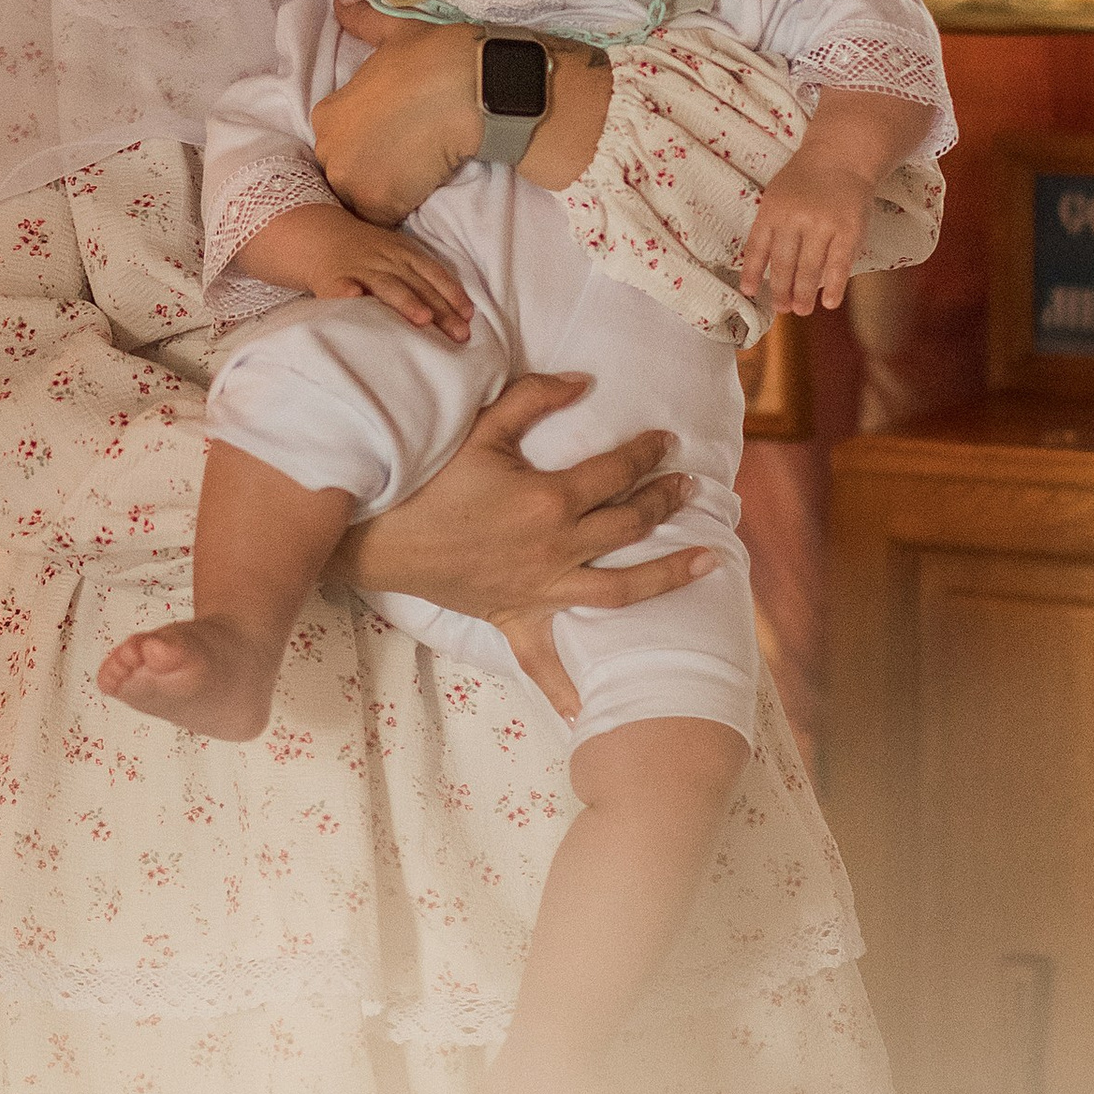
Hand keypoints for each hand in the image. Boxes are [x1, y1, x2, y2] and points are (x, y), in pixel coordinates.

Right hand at [245, 200, 471, 341]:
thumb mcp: (395, 253)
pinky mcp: (332, 281)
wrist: (317, 235)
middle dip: (441, 310)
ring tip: (423, 320)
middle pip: (418, 285)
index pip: (434, 274)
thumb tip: (458, 310)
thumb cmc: (366, 252)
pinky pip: (341, 289)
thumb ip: (421, 276)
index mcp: (403, 253)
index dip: (452, 293)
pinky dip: (348, 296)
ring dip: (405, 302)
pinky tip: (356, 302)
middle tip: (460, 335)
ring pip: (386, 286)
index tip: (469, 316)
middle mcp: (385, 260)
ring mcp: (359, 269)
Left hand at [312, 6, 483, 223]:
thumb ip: (362, 22)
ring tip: (415, 177)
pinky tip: (422, 190)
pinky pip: (382, 220)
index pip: (338, 145)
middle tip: (407, 161)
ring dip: (384, 196)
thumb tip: (339, 0)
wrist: (468, 89)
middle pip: (344, 177)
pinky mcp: (377, 205)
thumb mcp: (394, 33)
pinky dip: (400, 211)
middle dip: (370, 175)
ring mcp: (350, 180)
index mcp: (327, 114)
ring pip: (361, 201)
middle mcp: (329, 150)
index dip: (367, 147)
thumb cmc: (433, 57)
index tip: (393, 141)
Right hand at [339, 370, 698, 721]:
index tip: (667, 442)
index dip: (647, 453)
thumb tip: (584, 382)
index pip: (616, 473)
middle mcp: (555, 549)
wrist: (386, 537)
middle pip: (629, 527)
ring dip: (666, 577)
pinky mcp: (517, 618)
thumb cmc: (432, 480)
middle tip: (691, 487)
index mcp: (549, 501)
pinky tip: (594, 711)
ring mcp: (540, 589)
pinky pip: (546, 660)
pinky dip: (568, 688)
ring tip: (706, 562)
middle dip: (666, 502)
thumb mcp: (482, 428)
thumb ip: (535, 398)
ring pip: (618, 591)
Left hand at [741, 139, 873, 316]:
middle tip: (782, 309)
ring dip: (804, 294)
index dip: (752, 273)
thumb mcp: (777, 194)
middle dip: (781, 291)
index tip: (750, 292)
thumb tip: (757, 267)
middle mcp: (795, 218)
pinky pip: (839, 266)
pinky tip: (830, 302)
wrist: (842, 156)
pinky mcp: (849, 231)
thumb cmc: (806, 180)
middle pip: (783, 264)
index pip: (757, 248)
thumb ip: (768, 225)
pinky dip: (834, 287)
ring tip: (801, 310)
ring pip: (809, 269)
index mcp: (772, 210)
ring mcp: (823, 225)